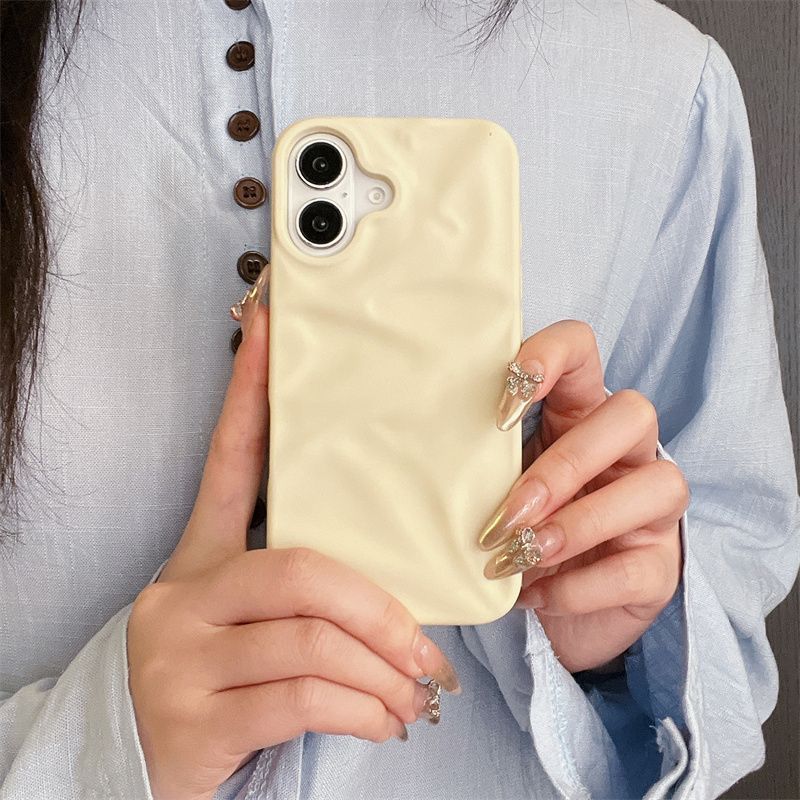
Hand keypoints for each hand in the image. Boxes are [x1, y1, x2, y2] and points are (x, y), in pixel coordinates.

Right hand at [128, 272, 459, 799]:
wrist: (133, 759)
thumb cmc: (216, 676)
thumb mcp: (244, 620)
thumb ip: (302, 591)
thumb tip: (398, 594)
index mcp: (200, 557)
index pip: (228, 459)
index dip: (251, 392)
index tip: (270, 326)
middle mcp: (183, 595)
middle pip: (301, 568)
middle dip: (381, 611)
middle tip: (427, 649)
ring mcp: (182, 657)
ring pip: (313, 639)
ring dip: (384, 673)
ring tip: (416, 696)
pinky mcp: (194, 719)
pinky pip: (304, 700)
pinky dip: (363, 712)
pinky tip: (385, 723)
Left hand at [478, 320, 688, 672]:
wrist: (549, 615)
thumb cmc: (515, 533)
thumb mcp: (493, 485)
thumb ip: (477, 459)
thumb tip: (419, 441)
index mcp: (578, 414)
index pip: (583, 349)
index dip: (551, 357)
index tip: (500, 409)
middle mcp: (626, 451)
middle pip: (632, 413)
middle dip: (566, 464)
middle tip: (510, 512)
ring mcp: (653, 509)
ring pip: (657, 483)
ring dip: (578, 523)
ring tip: (521, 555)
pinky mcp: (660, 568)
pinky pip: (636, 567)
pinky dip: (579, 585)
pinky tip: (536, 595)